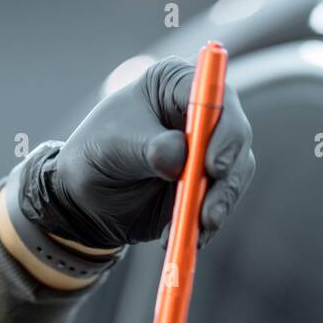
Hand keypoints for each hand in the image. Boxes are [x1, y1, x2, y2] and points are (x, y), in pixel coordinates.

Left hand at [19, 55, 254, 249]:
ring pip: (236, 172)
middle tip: (210, 207)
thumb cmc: (96, 153)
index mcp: (175, 84)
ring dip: (220, 203)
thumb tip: (181, 160)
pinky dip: (208, 223)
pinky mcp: (208, 183)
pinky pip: (222, 201)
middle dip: (228, 174)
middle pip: (236, 135)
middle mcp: (200, 112)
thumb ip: (150, 149)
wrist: (86, 198)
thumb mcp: (114, 145)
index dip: (222, 128)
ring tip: (198, 228)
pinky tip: (190, 238)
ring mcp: (208, 148)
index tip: (212, 165)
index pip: (214, 95)